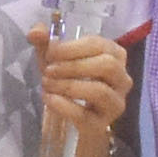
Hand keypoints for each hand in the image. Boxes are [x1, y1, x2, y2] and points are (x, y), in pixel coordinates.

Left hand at [30, 35, 132, 156]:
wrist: (72, 118)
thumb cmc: (68, 80)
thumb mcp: (56, 59)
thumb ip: (45, 42)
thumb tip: (35, 32)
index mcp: (114, 54)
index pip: (99, 45)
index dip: (72, 47)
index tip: (50, 53)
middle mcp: (122, 78)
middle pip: (107, 65)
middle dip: (74, 66)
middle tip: (49, 70)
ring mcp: (115, 102)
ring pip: (100, 91)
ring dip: (69, 86)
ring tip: (47, 84)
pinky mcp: (103, 124)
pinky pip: (85, 115)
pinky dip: (64, 106)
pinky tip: (49, 99)